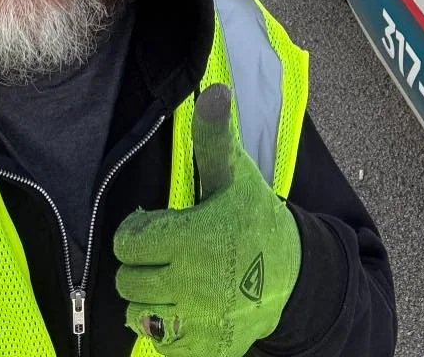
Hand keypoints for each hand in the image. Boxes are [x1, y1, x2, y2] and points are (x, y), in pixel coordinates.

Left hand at [114, 84, 301, 355]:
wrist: (296, 276)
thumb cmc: (256, 220)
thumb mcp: (235, 178)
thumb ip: (213, 139)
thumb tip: (212, 92)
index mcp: (195, 237)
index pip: (129, 241)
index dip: (140, 231)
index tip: (159, 228)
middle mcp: (193, 283)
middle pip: (128, 279)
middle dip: (143, 264)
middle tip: (170, 254)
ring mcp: (199, 321)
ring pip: (139, 313)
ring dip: (151, 298)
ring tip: (175, 282)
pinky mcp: (204, 348)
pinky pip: (159, 343)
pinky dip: (166, 328)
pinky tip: (185, 308)